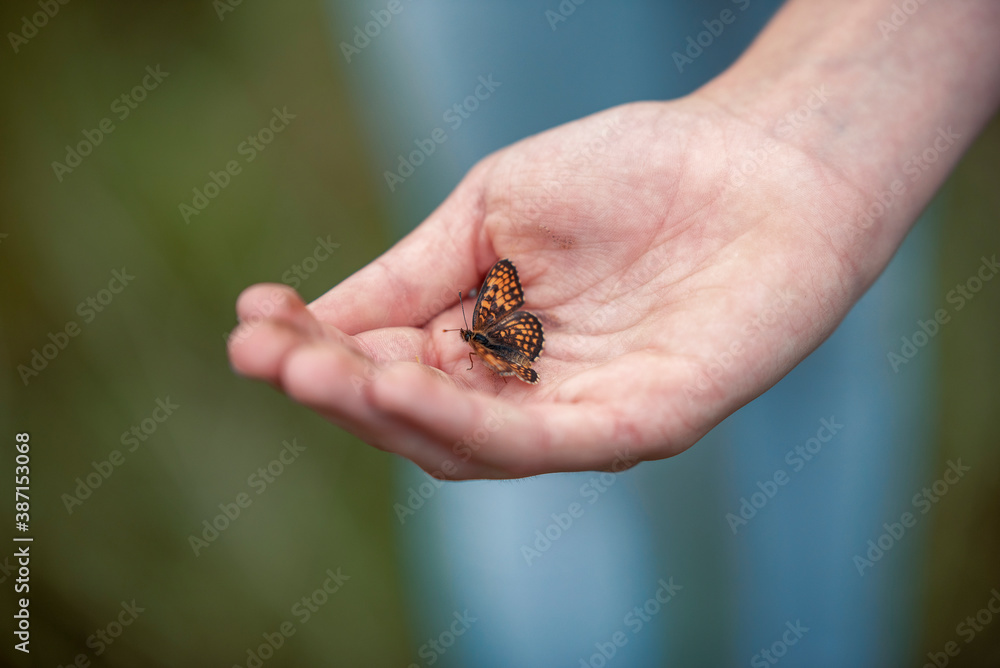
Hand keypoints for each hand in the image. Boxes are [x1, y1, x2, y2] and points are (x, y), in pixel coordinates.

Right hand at [227, 97, 871, 478]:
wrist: (760, 156)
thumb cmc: (631, 173)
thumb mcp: (492, 212)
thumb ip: (413, 273)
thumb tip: (310, 318)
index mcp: (489, 338)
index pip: (387, 358)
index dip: (317, 347)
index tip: (249, 320)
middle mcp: (528, 390)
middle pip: (414, 412)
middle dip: (335, 385)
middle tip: (265, 355)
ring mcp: (582, 415)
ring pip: (464, 442)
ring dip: (385, 409)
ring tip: (313, 372)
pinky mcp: (641, 425)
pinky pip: (542, 442)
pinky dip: (466, 423)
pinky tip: (396, 385)